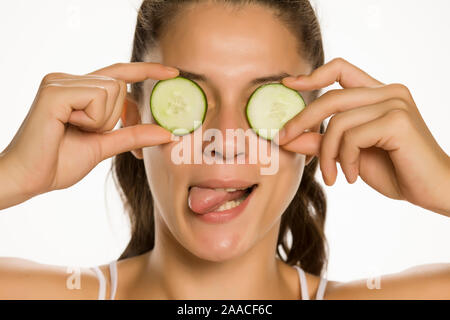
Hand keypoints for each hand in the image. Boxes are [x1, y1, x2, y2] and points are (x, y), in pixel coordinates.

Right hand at [0, 62, 177, 201]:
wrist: (28, 179)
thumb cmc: (59, 162)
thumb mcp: (104, 145)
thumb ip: (132, 135)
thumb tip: (167, 133)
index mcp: (77, 89)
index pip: (119, 73)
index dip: (147, 71)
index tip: (174, 73)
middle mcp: (68, 79)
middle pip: (120, 85)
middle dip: (115, 117)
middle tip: (88, 132)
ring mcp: (60, 81)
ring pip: (112, 90)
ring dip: (101, 121)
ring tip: (73, 130)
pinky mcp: (55, 90)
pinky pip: (97, 97)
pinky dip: (91, 119)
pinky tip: (67, 126)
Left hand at [277, 58, 449, 215]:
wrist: (433, 191)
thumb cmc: (395, 171)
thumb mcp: (349, 155)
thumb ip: (321, 142)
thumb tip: (286, 138)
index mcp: (378, 94)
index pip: (340, 69)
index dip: (311, 75)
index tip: (287, 84)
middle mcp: (388, 92)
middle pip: (330, 97)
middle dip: (301, 121)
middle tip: (284, 140)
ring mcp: (395, 103)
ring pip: (338, 122)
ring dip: (327, 154)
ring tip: (333, 176)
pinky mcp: (398, 120)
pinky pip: (352, 136)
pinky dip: (346, 160)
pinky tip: (352, 177)